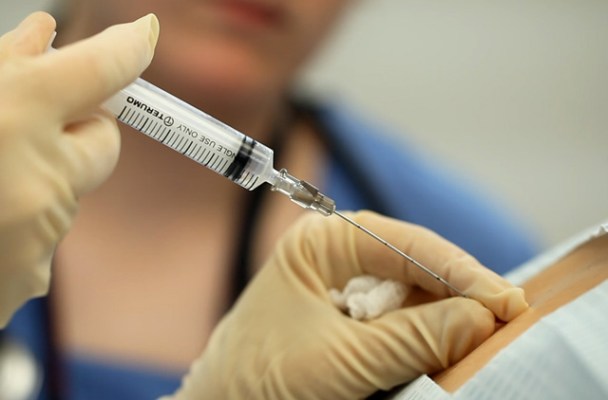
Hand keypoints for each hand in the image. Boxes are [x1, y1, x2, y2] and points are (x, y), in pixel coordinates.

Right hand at [0, 12, 158, 325]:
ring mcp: (39, 234)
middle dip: (81, 126)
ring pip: (67, 187)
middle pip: (105, 140)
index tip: (141, 34)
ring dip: (36, 175)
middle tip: (36, 121)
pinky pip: (43, 231)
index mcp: (11, 118)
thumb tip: (43, 38)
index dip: (127, 48)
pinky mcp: (31, 275)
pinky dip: (18, 220)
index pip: (101, 70)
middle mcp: (40, 178)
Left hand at [169, 211, 527, 398]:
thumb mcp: (342, 360)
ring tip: (485, 333)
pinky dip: (425, 335)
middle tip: (506, 319)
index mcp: (322, 242)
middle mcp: (336, 255)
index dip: (460, 271)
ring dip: (445, 316)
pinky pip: (399, 319)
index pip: (406, 244)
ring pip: (412, 294)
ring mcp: (344, 286)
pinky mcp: (350, 318)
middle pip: (414, 265)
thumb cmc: (262, 380)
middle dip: (457, 293)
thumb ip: (413, 339)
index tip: (505, 302)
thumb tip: (483, 318)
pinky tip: (448, 344)